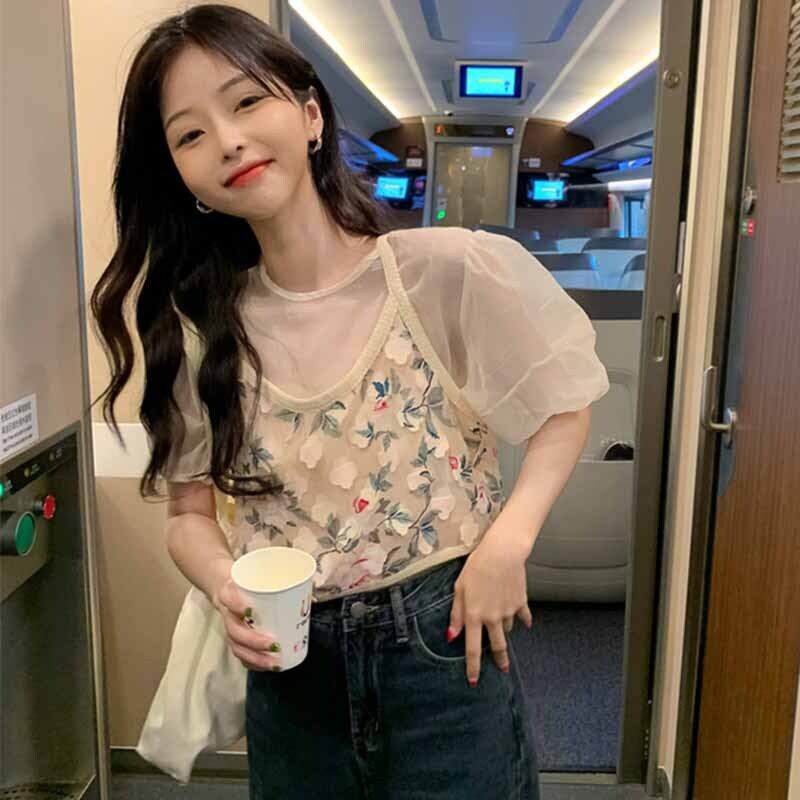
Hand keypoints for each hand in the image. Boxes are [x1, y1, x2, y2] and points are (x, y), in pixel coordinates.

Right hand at [213, 576, 283, 671]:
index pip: (229, 598)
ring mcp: (229, 628)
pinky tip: (269, 667)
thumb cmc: (248, 584)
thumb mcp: (257, 576)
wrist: (227, 589)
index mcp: (229, 593)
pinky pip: (241, 655)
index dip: (238, 605)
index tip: (252, 610)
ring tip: (275, 662)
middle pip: (235, 631)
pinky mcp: (234, 639)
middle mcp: (227, 613)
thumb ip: (279, 581)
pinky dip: (254, 663)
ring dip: (256, 657)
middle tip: (275, 644)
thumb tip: (310, 596)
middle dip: (254, 641)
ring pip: (238, 647)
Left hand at [448, 531, 532, 685]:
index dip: (473, 667)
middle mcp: (492, 618)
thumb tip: (451, 636)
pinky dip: (523, 620)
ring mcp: (508, 612)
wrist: (502, 553)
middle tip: (502, 668)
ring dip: (504, 629)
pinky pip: (523, 617)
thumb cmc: (476, 567)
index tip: (473, 681)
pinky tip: (525, 622)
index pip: (472, 649)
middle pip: (497, 646)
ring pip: (507, 629)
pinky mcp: (521, 603)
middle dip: (500, 660)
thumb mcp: (459, 588)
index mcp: (474, 616)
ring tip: (501, 620)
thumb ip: (456, 614)